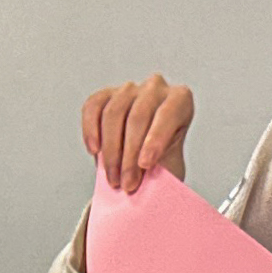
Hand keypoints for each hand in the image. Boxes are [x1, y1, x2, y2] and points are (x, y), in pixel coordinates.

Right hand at [79, 76, 193, 196]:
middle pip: (138, 116)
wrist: (143, 164)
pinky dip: (91, 130)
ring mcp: (129, 89)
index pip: (168, 113)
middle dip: (130, 155)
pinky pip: (93, 107)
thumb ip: (164, 167)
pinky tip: (94, 150)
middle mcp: (155, 88)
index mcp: (180, 100)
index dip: (156, 139)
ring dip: (111, 151)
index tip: (146, 164)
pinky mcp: (105, 95)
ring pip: (114, 114)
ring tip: (113, 178)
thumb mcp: (171, 168)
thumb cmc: (162, 163)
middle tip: (127, 184)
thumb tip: (149, 182)